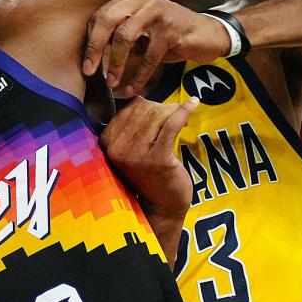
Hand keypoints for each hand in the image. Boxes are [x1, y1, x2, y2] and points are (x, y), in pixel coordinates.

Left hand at [83, 0, 231, 97]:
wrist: (209, 35)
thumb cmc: (172, 37)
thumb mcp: (143, 33)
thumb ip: (122, 38)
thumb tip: (95, 60)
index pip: (101, 15)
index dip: (91, 41)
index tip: (87, 65)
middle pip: (108, 19)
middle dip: (96, 48)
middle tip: (90, 72)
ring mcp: (158, 10)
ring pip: (125, 36)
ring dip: (116, 63)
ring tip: (113, 83)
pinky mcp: (171, 27)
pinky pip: (148, 55)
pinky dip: (139, 76)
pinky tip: (133, 88)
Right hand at [100, 96, 197, 264]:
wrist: (162, 205)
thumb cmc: (150, 174)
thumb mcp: (133, 149)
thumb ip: (133, 125)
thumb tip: (142, 96)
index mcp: (107, 143)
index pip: (129, 108)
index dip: (149, 105)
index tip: (162, 113)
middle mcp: (117, 148)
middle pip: (144, 109)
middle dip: (163, 108)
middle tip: (175, 116)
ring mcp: (136, 155)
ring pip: (157, 115)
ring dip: (174, 111)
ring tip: (183, 117)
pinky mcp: (157, 159)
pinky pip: (171, 124)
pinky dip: (184, 111)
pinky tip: (193, 103)